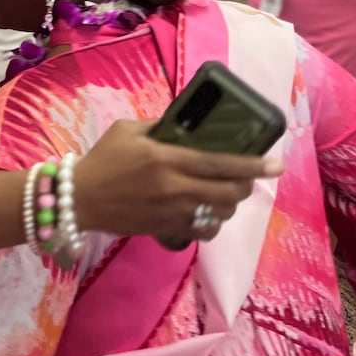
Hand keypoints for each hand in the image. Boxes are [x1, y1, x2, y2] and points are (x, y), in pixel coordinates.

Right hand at [71, 119, 282, 246]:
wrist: (79, 199)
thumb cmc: (103, 159)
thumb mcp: (128, 130)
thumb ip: (160, 126)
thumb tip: (187, 124)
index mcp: (167, 159)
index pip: (220, 164)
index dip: (252, 165)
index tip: (275, 165)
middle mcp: (175, 188)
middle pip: (227, 192)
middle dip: (246, 186)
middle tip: (248, 177)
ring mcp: (172, 213)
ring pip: (218, 213)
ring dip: (229, 204)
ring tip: (227, 193)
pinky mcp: (166, 229)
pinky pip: (202, 230)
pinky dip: (212, 221)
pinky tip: (208, 212)